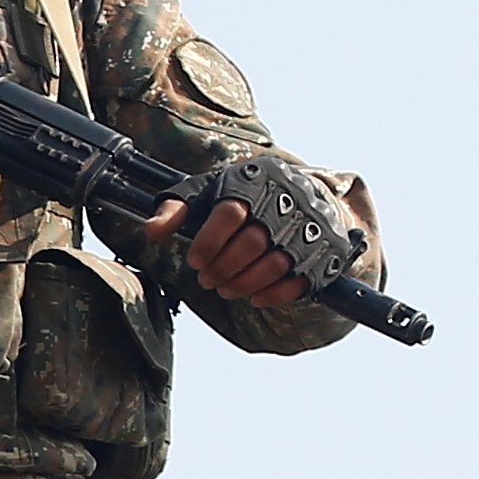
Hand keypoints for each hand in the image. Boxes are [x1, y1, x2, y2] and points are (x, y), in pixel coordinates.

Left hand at [133, 192, 308, 307]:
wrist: (306, 193)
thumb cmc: (244, 196)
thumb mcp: (208, 192)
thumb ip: (177, 208)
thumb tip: (152, 230)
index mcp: (254, 181)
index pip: (230, 212)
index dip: (209, 241)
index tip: (195, 261)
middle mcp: (287, 200)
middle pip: (252, 243)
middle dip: (224, 268)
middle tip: (207, 280)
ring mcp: (310, 226)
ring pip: (276, 263)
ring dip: (245, 283)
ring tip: (226, 289)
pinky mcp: (326, 250)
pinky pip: (301, 279)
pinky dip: (275, 293)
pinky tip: (255, 297)